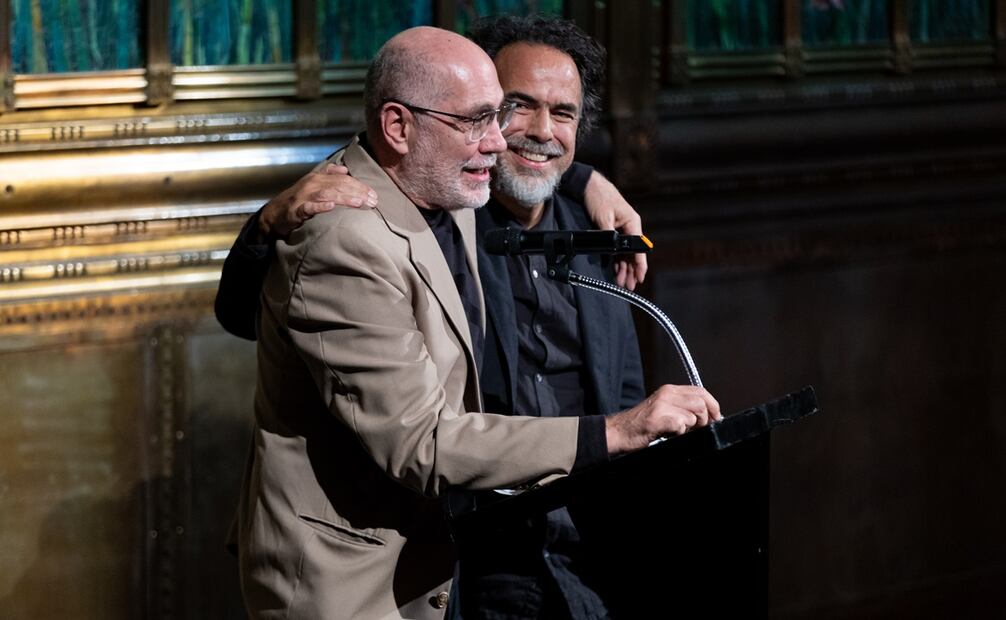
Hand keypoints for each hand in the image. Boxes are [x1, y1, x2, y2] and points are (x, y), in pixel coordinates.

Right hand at [259, 164, 377, 238]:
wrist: (272, 215)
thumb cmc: (296, 201)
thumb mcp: (312, 185)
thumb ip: (328, 175)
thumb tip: (345, 170)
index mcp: (318, 178)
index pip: (343, 179)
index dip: (359, 185)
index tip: (374, 194)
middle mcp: (311, 184)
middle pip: (338, 185)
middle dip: (357, 192)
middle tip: (373, 201)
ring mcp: (303, 197)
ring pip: (327, 194)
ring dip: (344, 198)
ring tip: (359, 202)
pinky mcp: (295, 210)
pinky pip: (308, 207)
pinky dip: (320, 206)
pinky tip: (331, 207)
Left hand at [582, 171, 647, 290]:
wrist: (588, 185)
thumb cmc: (599, 197)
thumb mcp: (604, 218)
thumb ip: (609, 236)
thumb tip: (613, 250)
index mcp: (633, 223)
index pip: (639, 248)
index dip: (639, 265)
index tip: (639, 277)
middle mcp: (630, 227)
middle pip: (633, 254)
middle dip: (630, 271)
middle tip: (627, 286)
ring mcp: (622, 229)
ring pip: (625, 253)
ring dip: (623, 267)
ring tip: (620, 281)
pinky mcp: (614, 230)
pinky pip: (618, 249)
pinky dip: (616, 260)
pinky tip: (615, 270)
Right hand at [605, 385, 720, 455]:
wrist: (618, 431)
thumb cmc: (640, 424)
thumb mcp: (663, 408)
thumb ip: (682, 407)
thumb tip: (707, 414)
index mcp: (669, 390)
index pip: (701, 391)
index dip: (713, 405)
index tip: (716, 417)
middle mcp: (666, 394)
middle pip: (701, 402)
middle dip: (706, 418)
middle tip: (700, 428)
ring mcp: (661, 406)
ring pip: (694, 414)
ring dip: (692, 427)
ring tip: (682, 431)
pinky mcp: (656, 419)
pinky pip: (681, 424)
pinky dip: (681, 432)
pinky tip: (671, 434)